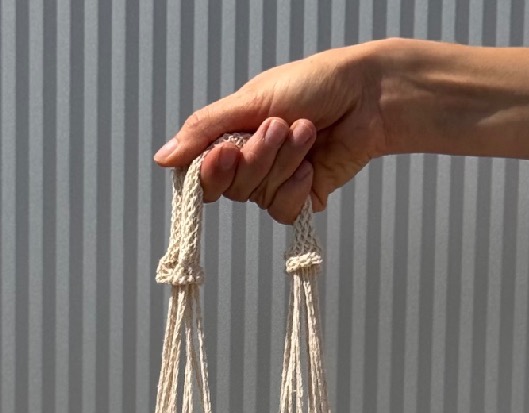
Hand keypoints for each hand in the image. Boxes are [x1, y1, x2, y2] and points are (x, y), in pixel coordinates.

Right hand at [153, 43, 391, 223]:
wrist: (367, 97)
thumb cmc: (312, 85)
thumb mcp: (251, 100)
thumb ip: (205, 130)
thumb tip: (162, 159)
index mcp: (232, 136)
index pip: (202, 172)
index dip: (211, 171)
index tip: (225, 153)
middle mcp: (250, 163)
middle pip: (232, 187)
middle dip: (258, 157)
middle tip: (281, 126)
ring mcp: (275, 182)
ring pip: (258, 196)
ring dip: (283, 163)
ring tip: (307, 131)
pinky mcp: (301, 198)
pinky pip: (282, 211)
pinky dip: (296, 188)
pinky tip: (313, 166)